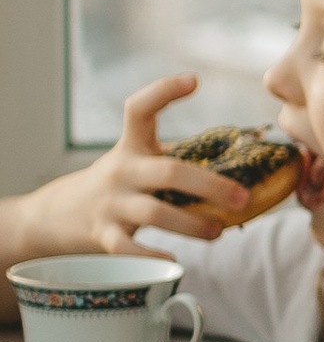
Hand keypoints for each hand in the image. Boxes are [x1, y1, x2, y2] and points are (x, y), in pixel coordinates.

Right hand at [15, 76, 250, 260]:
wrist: (56, 216)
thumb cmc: (119, 187)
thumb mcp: (139, 163)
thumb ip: (178, 160)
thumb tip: (248, 165)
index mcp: (132, 146)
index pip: (140, 109)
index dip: (163, 91)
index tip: (194, 80)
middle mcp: (122, 171)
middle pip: (169, 172)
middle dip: (210, 185)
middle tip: (244, 197)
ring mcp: (111, 203)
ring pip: (155, 212)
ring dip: (192, 224)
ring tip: (219, 231)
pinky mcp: (103, 234)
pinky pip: (128, 247)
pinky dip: (152, 255)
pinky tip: (175, 261)